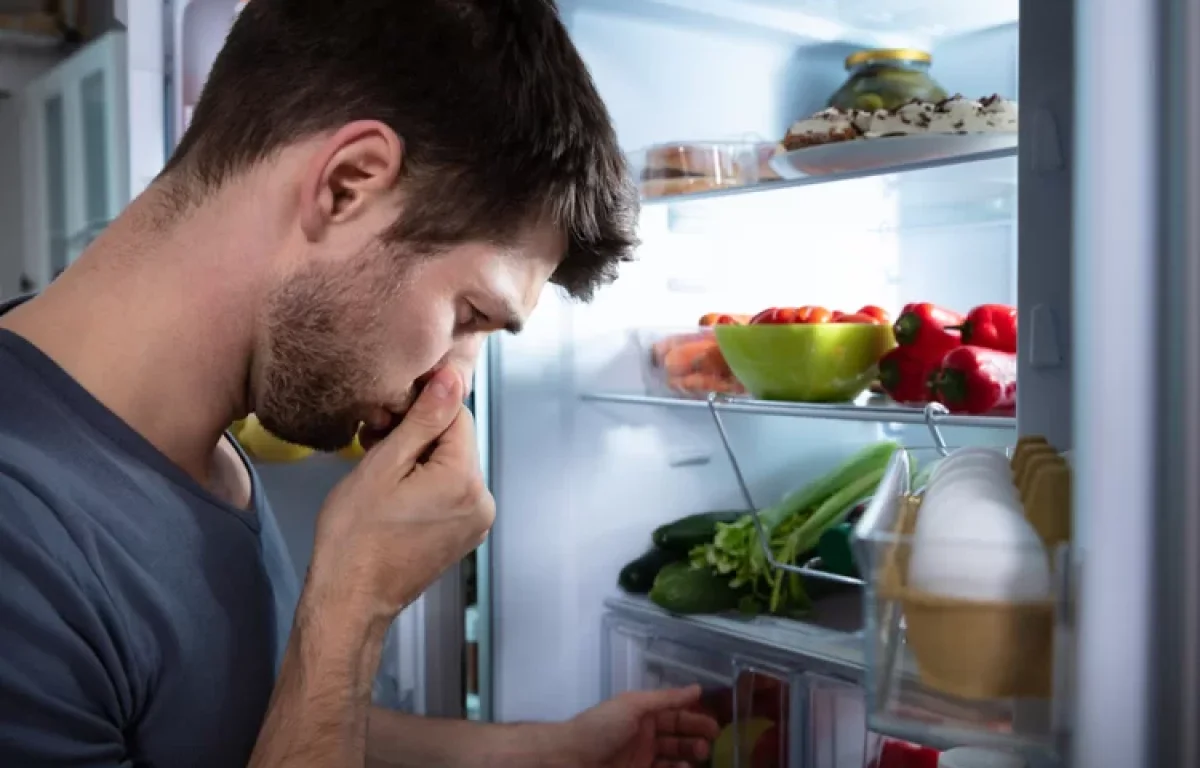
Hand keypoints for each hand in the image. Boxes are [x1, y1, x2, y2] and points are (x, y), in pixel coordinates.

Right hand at [308, 368, 493, 622]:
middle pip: (456, 439)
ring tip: (379, 469)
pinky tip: (393, 491)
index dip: (421, 405)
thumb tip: (452, 377)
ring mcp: (475, 522)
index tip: (387, 415)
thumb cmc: (355, 536)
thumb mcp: (383, 467)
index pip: (457, 414)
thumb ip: (422, 420)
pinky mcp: (464, 534)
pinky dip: (424, 482)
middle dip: (417, 433)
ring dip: (418, 457)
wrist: (349, 599)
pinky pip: (450, 490)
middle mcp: (482, 501)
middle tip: (374, 441)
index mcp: (465, 481)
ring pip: (451, 464)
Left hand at [562, 686, 718, 766]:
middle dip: (696, 737)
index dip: (694, 717)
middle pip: (678, 736)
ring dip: (690, 755)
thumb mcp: (633, 706)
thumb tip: (697, 689)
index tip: (715, 724)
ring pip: (674, 757)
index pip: (675, 713)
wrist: (569, 759)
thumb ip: (665, 699)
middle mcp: (644, 735)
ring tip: (699, 755)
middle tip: (710, 741)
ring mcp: (641, 758)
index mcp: (642, 714)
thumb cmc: (600, 728)